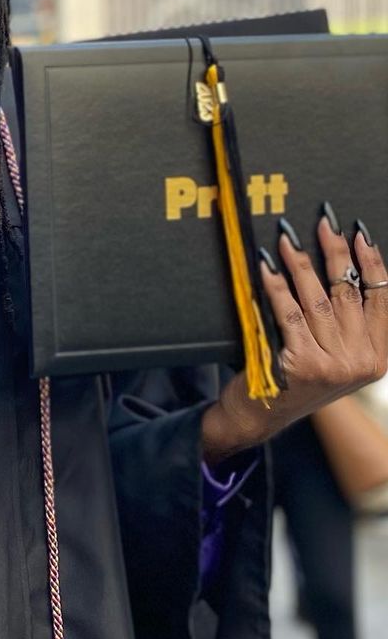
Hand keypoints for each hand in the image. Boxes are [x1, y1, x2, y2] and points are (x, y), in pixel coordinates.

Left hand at [202, 216, 387, 462]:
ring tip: (288, 238)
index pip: (380, 299)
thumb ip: (349, 325)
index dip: (370, 263)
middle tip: (323, 222)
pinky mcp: (301, 363)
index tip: (359, 233)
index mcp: (377, 358)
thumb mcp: (336, 357)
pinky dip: (275, 285)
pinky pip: (288, 312)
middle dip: (335, 252)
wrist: (261, 416)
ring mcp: (333, 364)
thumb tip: (346, 266)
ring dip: (301, 263)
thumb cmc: (296, 379)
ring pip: (317, 299)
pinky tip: (267, 266)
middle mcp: (360, 362)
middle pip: (348, 293)